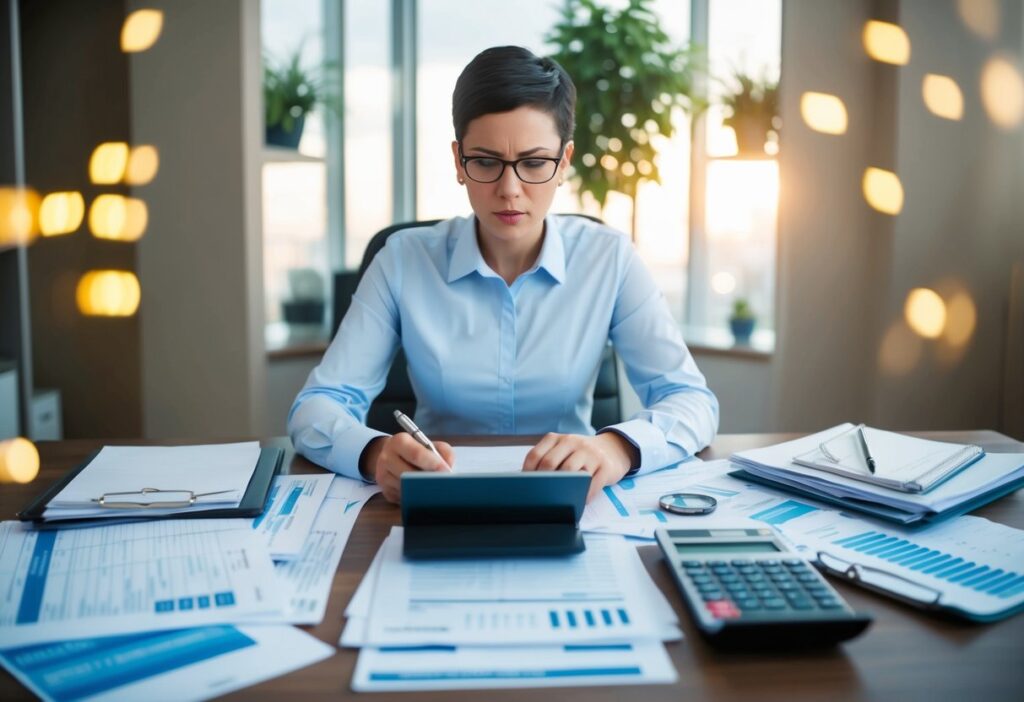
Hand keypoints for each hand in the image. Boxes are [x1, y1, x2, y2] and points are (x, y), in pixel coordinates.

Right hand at [360, 434, 454, 503]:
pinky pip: (403, 498)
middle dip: (429, 479)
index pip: (416, 454)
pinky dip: (414, 497)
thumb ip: (443, 451)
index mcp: (399, 441)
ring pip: (407, 488)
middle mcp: (386, 457)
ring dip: (423, 490)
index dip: (434, 463)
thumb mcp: (430, 444)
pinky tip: (422, 493)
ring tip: (435, 488)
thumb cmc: (415, 449)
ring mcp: (383, 476)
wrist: (391, 455)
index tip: (447, 471)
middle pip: (410, 474)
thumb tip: (448, 468)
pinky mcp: (385, 491)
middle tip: (444, 483)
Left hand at [522, 432, 637, 502]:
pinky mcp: (605, 466)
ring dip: (562, 488)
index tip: (525, 486)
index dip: (527, 473)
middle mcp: (573, 442)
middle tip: (540, 495)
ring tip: (559, 499)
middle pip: (550, 463)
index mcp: (558, 438)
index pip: (535, 455)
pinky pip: (591, 484)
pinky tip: (579, 501)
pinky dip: (583, 496)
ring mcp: (590, 453)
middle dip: (542, 481)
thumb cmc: (582, 454)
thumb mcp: (565, 450)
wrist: (613, 449)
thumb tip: (529, 483)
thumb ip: (549, 459)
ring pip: (570, 472)